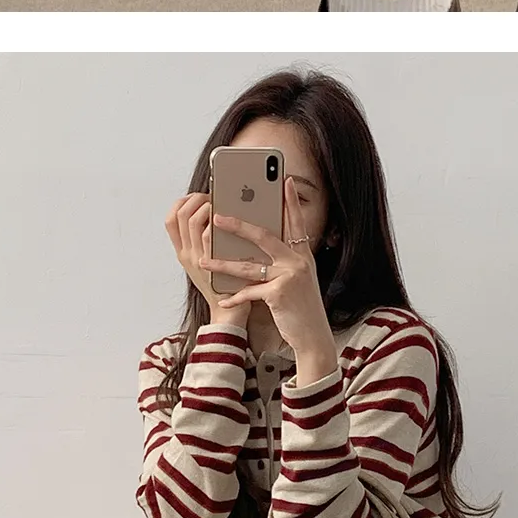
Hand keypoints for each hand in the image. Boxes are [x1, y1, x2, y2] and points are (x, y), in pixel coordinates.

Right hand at [164, 191, 247, 330]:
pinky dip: (216, 224)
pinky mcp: (211, 263)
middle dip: (197, 198)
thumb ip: (210, 238)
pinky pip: (208, 236)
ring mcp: (197, 258)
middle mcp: (186, 254)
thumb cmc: (225, 283)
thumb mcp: (210, 259)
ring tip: (222, 208)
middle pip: (181, 214)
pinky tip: (228, 222)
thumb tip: (222, 211)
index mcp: (183, 251)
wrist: (229, 313)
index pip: (171, 219)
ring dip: (208, 206)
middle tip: (214, 198)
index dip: (182, 202)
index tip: (197, 196)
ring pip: (192, 220)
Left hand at [206, 178, 336, 377]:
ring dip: (223, 264)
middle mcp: (298, 261)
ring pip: (249, 266)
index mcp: (302, 255)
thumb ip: (285, 262)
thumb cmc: (302, 308)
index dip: (290, 202)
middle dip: (239, 225)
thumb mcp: (299, 280)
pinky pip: (250, 292)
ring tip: (203, 261)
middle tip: (218, 216)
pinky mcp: (280, 293)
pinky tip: (223, 301)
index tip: (283, 182)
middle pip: (265, 236)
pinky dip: (235, 298)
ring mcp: (289, 276)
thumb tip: (259, 247)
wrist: (314, 336)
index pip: (295, 223)